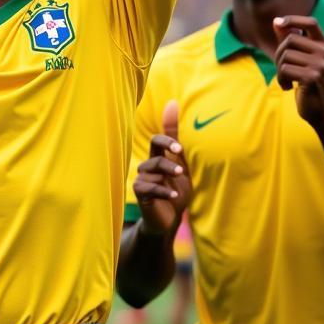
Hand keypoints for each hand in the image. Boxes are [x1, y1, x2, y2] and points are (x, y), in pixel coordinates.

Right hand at [133, 100, 190, 235]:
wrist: (170, 219)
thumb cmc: (177, 189)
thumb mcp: (183, 166)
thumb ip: (179, 140)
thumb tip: (173, 103)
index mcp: (158, 157)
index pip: (157, 141)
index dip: (167, 141)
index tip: (180, 149)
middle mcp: (147, 166)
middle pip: (154, 158)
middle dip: (168, 162)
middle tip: (181, 170)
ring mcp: (142, 180)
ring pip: (152, 173)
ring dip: (166, 177)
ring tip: (178, 186)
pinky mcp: (140, 194)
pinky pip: (149, 188)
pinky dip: (162, 191)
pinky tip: (173, 196)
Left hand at [274, 16, 323, 130]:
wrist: (323, 113)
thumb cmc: (310, 84)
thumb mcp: (302, 61)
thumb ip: (290, 41)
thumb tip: (276, 21)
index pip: (310, 22)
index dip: (293, 19)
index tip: (277, 23)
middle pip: (289, 40)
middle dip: (279, 54)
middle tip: (282, 69)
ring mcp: (321, 64)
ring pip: (285, 56)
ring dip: (279, 70)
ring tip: (287, 80)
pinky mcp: (313, 76)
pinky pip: (285, 69)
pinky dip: (281, 80)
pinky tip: (289, 88)